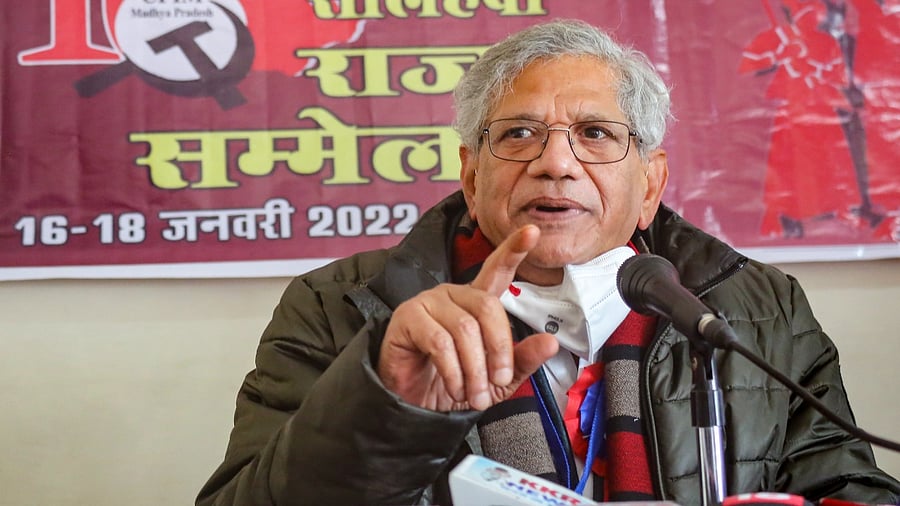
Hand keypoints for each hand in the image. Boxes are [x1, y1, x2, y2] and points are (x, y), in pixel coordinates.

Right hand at [377, 225, 558, 410]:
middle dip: (499, 349)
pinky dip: (453, 371)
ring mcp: (428, 302)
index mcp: (476, 302)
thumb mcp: (496, 379)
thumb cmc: (453, 384)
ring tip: (474, 395)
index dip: (514, 250)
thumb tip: (551, 342)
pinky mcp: (407, 318)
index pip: (497, 270)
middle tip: (497, 381)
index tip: (532, 232)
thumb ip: (522, 359)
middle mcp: (452, 294)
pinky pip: (439, 341)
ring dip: (475, 369)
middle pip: (488, 307)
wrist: (413, 405)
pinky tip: (455, 387)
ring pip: (464, 328)